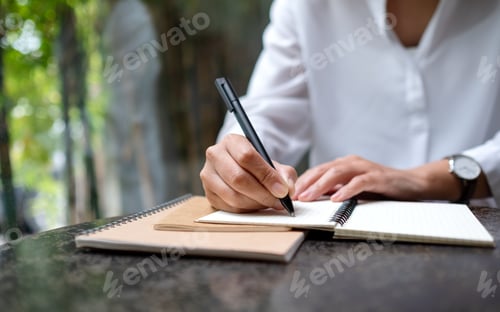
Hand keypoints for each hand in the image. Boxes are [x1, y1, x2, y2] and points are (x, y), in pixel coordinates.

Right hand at [200, 134, 296, 212]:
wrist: (240, 168)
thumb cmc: (258, 165)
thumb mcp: (273, 163)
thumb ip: (285, 174)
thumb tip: (287, 190)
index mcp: (231, 141)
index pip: (247, 157)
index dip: (266, 176)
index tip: (282, 190)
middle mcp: (215, 155)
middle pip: (238, 178)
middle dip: (262, 193)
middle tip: (278, 201)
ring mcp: (208, 175)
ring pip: (232, 195)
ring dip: (255, 203)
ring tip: (269, 203)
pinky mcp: (208, 194)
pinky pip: (229, 207)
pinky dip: (247, 210)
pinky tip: (257, 205)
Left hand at [293, 155, 466, 201]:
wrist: (411, 183)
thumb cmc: (380, 187)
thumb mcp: (353, 188)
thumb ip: (336, 189)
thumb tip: (313, 197)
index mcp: (344, 164)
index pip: (318, 171)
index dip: (303, 181)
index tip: (290, 194)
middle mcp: (352, 162)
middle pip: (324, 170)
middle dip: (307, 183)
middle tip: (295, 196)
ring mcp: (365, 168)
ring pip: (338, 173)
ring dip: (321, 185)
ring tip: (310, 196)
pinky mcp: (378, 177)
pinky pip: (359, 182)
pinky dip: (346, 190)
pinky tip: (337, 198)